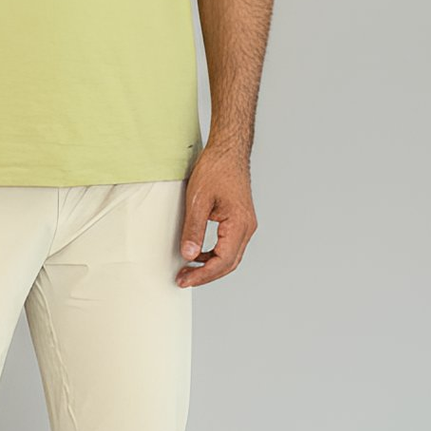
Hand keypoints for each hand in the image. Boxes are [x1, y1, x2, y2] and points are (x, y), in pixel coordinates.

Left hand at [176, 146, 257, 286]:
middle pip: (229, 264)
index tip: (184, 279)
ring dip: (210, 266)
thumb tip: (189, 255)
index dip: (202, 275)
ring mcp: (246, 225)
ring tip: (188, 270)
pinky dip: (214, 255)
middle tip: (183, 280)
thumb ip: (194, 229)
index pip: (223, 261)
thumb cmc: (215, 169)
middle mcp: (247, 227)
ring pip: (230, 257)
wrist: (228, 151)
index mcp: (239, 224)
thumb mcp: (198, 200)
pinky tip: (198, 253)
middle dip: (206, 275)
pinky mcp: (240, 221)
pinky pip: (229, 246)